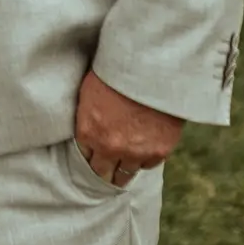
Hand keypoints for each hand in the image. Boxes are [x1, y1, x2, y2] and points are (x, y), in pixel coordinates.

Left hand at [74, 71, 183, 187]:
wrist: (151, 69)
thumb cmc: (116, 73)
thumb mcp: (91, 92)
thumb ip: (88, 116)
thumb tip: (91, 126)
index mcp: (88, 132)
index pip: (84, 156)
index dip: (89, 156)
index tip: (93, 158)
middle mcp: (109, 148)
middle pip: (102, 173)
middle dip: (103, 173)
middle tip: (106, 173)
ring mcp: (135, 152)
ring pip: (125, 175)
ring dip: (123, 173)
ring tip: (122, 174)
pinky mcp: (159, 151)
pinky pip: (148, 165)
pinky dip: (145, 160)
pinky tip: (144, 154)